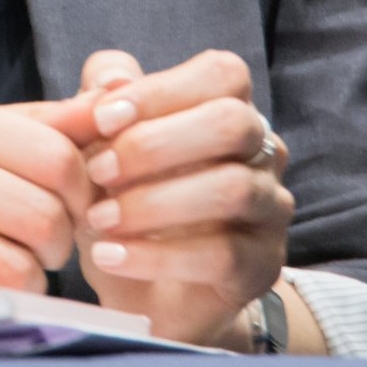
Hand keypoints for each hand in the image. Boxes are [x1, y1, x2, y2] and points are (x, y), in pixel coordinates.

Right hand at [0, 84, 95, 292]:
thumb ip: (49, 120)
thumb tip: (119, 94)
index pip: (55, 157)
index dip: (81, 192)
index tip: (72, 204)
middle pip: (41, 216)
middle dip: (60, 241)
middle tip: (46, 242)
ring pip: (15, 267)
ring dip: (31, 277)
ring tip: (15, 262)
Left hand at [24, 50, 292, 346]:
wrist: (140, 292)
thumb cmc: (123, 201)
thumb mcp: (97, 149)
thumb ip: (97, 105)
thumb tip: (111, 81)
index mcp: (228, 109)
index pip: (222, 74)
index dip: (162, 90)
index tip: (101, 119)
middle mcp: (262, 152)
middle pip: (233, 123)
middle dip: (156, 144)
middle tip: (97, 171)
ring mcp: (270, 210)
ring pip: (232, 189)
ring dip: (152, 202)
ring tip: (99, 219)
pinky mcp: (263, 266)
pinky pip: (221, 255)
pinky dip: (155, 255)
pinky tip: (110, 256)